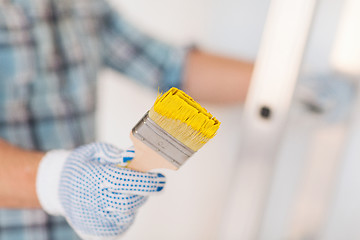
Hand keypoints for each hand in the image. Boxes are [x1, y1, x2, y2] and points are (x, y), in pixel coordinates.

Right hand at [36, 142, 165, 239]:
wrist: (58, 187)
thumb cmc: (81, 166)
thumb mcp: (96, 151)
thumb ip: (117, 154)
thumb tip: (136, 157)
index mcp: (93, 178)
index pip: (125, 182)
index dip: (146, 181)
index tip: (160, 179)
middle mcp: (92, 200)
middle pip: (128, 202)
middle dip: (144, 192)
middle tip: (150, 183)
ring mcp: (93, 218)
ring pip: (126, 214)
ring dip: (135, 200)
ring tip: (127, 190)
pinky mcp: (96, 229)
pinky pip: (121, 224)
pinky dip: (127, 212)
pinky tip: (119, 201)